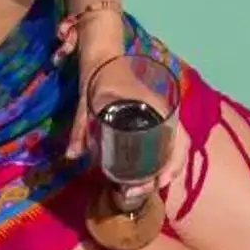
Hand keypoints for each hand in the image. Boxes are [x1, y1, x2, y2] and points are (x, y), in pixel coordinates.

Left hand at [66, 52, 187, 187]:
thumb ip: (81, 128)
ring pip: (171, 148)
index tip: (158, 183)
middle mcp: (163, 113)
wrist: (102, 56)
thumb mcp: (86, 103)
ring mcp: (159, 116)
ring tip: (138, 190)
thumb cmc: (98, 77)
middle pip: (176, 150)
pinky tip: (142, 176)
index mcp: (154, 107)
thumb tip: (72, 155)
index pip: (177, 139)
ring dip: (160, 171)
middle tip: (136, 192)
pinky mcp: (151, 120)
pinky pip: (163, 143)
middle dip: (162, 175)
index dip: (172, 164)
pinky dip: (157, 161)